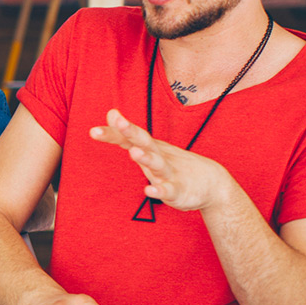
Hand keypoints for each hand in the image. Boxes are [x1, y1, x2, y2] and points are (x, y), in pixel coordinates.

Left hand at [90, 108, 235, 211]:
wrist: (211, 183)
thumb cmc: (173, 164)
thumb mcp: (148, 149)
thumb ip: (125, 135)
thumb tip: (110, 113)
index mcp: (150, 147)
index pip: (128, 137)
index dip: (112, 134)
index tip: (93, 130)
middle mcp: (158, 156)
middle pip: (144, 141)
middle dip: (131, 132)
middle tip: (120, 122)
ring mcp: (169, 173)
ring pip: (157, 164)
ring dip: (146, 158)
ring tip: (135, 153)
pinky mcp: (179, 190)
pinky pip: (168, 190)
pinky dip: (159, 190)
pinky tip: (149, 191)